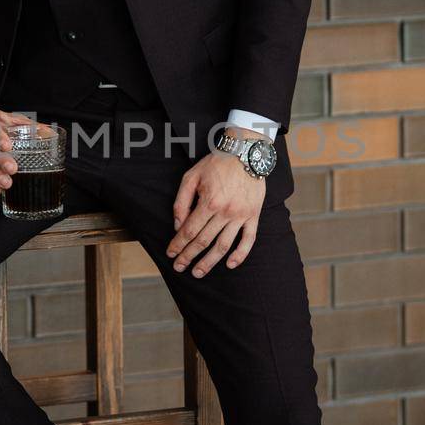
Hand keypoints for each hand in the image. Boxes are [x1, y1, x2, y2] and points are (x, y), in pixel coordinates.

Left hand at [166, 146, 265, 277]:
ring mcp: (241, 215)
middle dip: (188, 256)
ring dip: (209, 262)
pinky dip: (240, 255)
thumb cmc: (216, 163)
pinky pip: (249, 240)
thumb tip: (177, 225)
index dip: (178, 244)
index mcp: (209, 202)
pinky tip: (229, 264)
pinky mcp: (253, 215)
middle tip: (179, 267)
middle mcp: (226, 212)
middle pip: (204, 241)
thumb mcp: (191, 177)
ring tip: (198, 272)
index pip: (189, 230)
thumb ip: (181, 201)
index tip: (170, 253)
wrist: (245, 152)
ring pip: (223, 245)